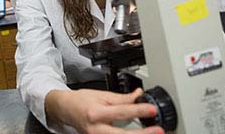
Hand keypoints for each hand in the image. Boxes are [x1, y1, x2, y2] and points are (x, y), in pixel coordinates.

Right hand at [45, 88, 163, 133]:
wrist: (66, 109)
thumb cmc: (82, 101)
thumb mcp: (101, 95)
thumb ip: (122, 98)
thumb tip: (138, 95)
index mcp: (96, 114)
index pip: (121, 112)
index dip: (138, 110)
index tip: (152, 109)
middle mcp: (96, 129)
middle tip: (158, 130)